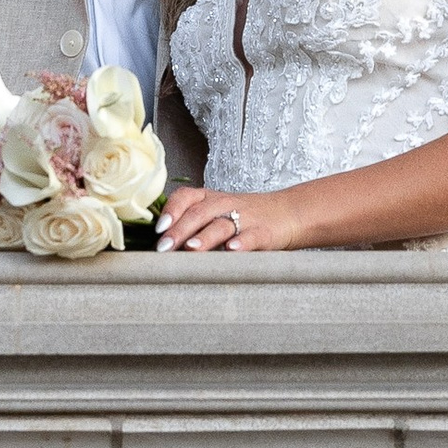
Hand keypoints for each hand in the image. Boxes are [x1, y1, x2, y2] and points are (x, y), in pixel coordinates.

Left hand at [158, 183, 310, 252]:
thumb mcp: (217, 213)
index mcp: (211, 199)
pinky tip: (231, 250)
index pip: (186, 197)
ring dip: (205, 237)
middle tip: (164, 248)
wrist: (288, 213)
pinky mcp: (264, 233)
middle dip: (179, 230)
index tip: (158, 229)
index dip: (171, 210)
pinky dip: (242, 243)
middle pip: (199, 213)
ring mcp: (245, 218)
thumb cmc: (245, 218)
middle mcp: (225, 205)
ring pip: (222, 225)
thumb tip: (161, 245)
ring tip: (191, 248)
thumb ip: (192, 224)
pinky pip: (251, 236)